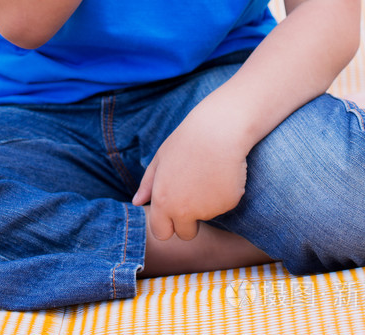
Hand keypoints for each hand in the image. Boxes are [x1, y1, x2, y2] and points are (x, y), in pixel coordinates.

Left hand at [132, 98, 250, 240]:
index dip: (167, 225)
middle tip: (194, 193)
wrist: (218, 130)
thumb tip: (136, 202)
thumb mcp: (161, 158)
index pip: (161, 233)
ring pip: (207, 217)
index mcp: (163, 201)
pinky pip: (224, 205)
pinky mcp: (228, 204)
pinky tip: (222, 172)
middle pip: (186, 234)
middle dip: (189, 222)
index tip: (173, 213)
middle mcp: (184, 211)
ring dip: (207, 204)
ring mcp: (208, 210)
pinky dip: (224, 194)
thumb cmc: (186, 141)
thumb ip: (148, 184)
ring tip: (207, 173)